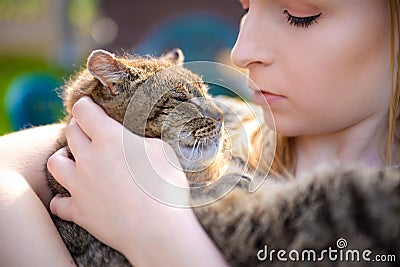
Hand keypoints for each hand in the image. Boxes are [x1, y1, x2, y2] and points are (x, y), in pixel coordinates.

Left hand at [47, 97, 221, 265]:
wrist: (158, 230)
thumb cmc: (166, 188)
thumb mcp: (162, 152)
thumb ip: (142, 141)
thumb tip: (136, 142)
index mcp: (109, 138)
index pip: (84, 111)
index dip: (86, 105)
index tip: (90, 105)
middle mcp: (88, 158)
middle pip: (70, 132)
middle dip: (78, 127)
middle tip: (88, 131)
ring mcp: (79, 185)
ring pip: (55, 163)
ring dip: (63, 157)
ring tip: (74, 160)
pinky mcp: (79, 211)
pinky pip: (58, 202)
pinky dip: (63, 198)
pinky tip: (73, 197)